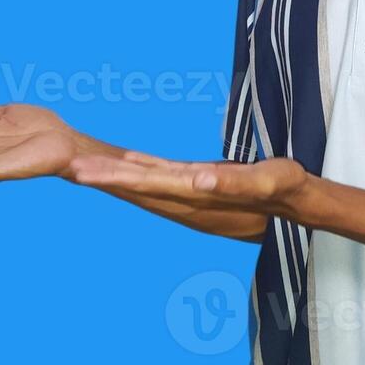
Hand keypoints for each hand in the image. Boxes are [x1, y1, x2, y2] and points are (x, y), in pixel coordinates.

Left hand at [68, 151, 308, 217]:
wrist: (296, 204)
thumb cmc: (284, 188)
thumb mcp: (266, 181)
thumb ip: (234, 181)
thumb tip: (198, 179)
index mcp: (198, 196)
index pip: (147, 185)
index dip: (114, 177)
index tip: (84, 172)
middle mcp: (188, 199)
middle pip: (137, 188)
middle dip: (102, 178)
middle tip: (68, 166)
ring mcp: (192, 196)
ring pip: (145, 184)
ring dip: (115, 176)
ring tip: (84, 167)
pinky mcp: (199, 185)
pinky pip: (162, 176)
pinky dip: (140, 168)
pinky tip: (127, 161)